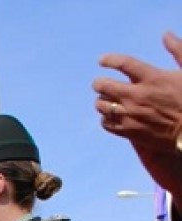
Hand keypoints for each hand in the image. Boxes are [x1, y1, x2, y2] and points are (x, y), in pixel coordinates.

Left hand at [94, 32, 181, 151]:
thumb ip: (178, 50)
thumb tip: (166, 35)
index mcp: (153, 78)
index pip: (123, 63)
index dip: (109, 60)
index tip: (102, 61)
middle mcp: (138, 96)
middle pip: (104, 85)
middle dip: (99, 83)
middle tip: (101, 83)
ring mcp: (131, 115)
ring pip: (101, 105)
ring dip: (101, 100)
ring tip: (107, 99)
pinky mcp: (130, 132)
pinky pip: (106, 123)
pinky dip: (105, 118)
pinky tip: (112, 115)